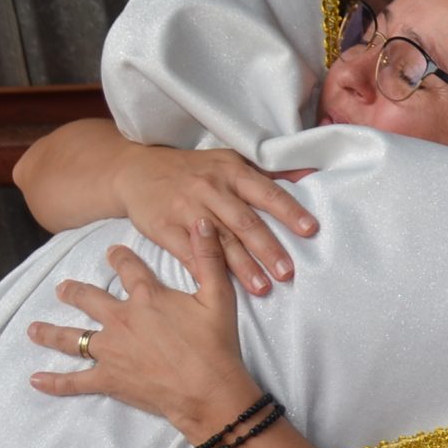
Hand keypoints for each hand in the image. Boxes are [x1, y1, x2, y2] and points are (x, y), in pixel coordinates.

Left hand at [27, 221, 258, 440]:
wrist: (206, 390)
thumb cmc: (215, 344)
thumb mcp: (219, 296)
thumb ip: (208, 258)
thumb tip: (202, 222)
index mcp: (146, 298)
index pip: (128, 269)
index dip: (120, 257)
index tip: (111, 251)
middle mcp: (121, 320)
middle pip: (89, 300)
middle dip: (74, 292)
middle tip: (62, 289)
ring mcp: (110, 351)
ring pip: (72, 339)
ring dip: (50, 333)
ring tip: (34, 329)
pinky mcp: (108, 379)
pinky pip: (74, 381)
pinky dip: (54, 382)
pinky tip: (36, 380)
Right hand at [118, 146, 317, 296]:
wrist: (136, 171)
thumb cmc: (194, 169)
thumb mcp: (230, 160)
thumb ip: (269, 172)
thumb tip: (310, 174)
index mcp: (231, 171)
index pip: (266, 192)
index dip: (289, 211)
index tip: (310, 229)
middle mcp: (210, 189)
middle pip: (244, 222)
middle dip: (267, 248)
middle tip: (287, 272)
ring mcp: (186, 209)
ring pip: (219, 241)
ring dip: (242, 266)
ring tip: (262, 287)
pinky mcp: (163, 227)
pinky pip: (187, 252)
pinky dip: (204, 270)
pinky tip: (220, 287)